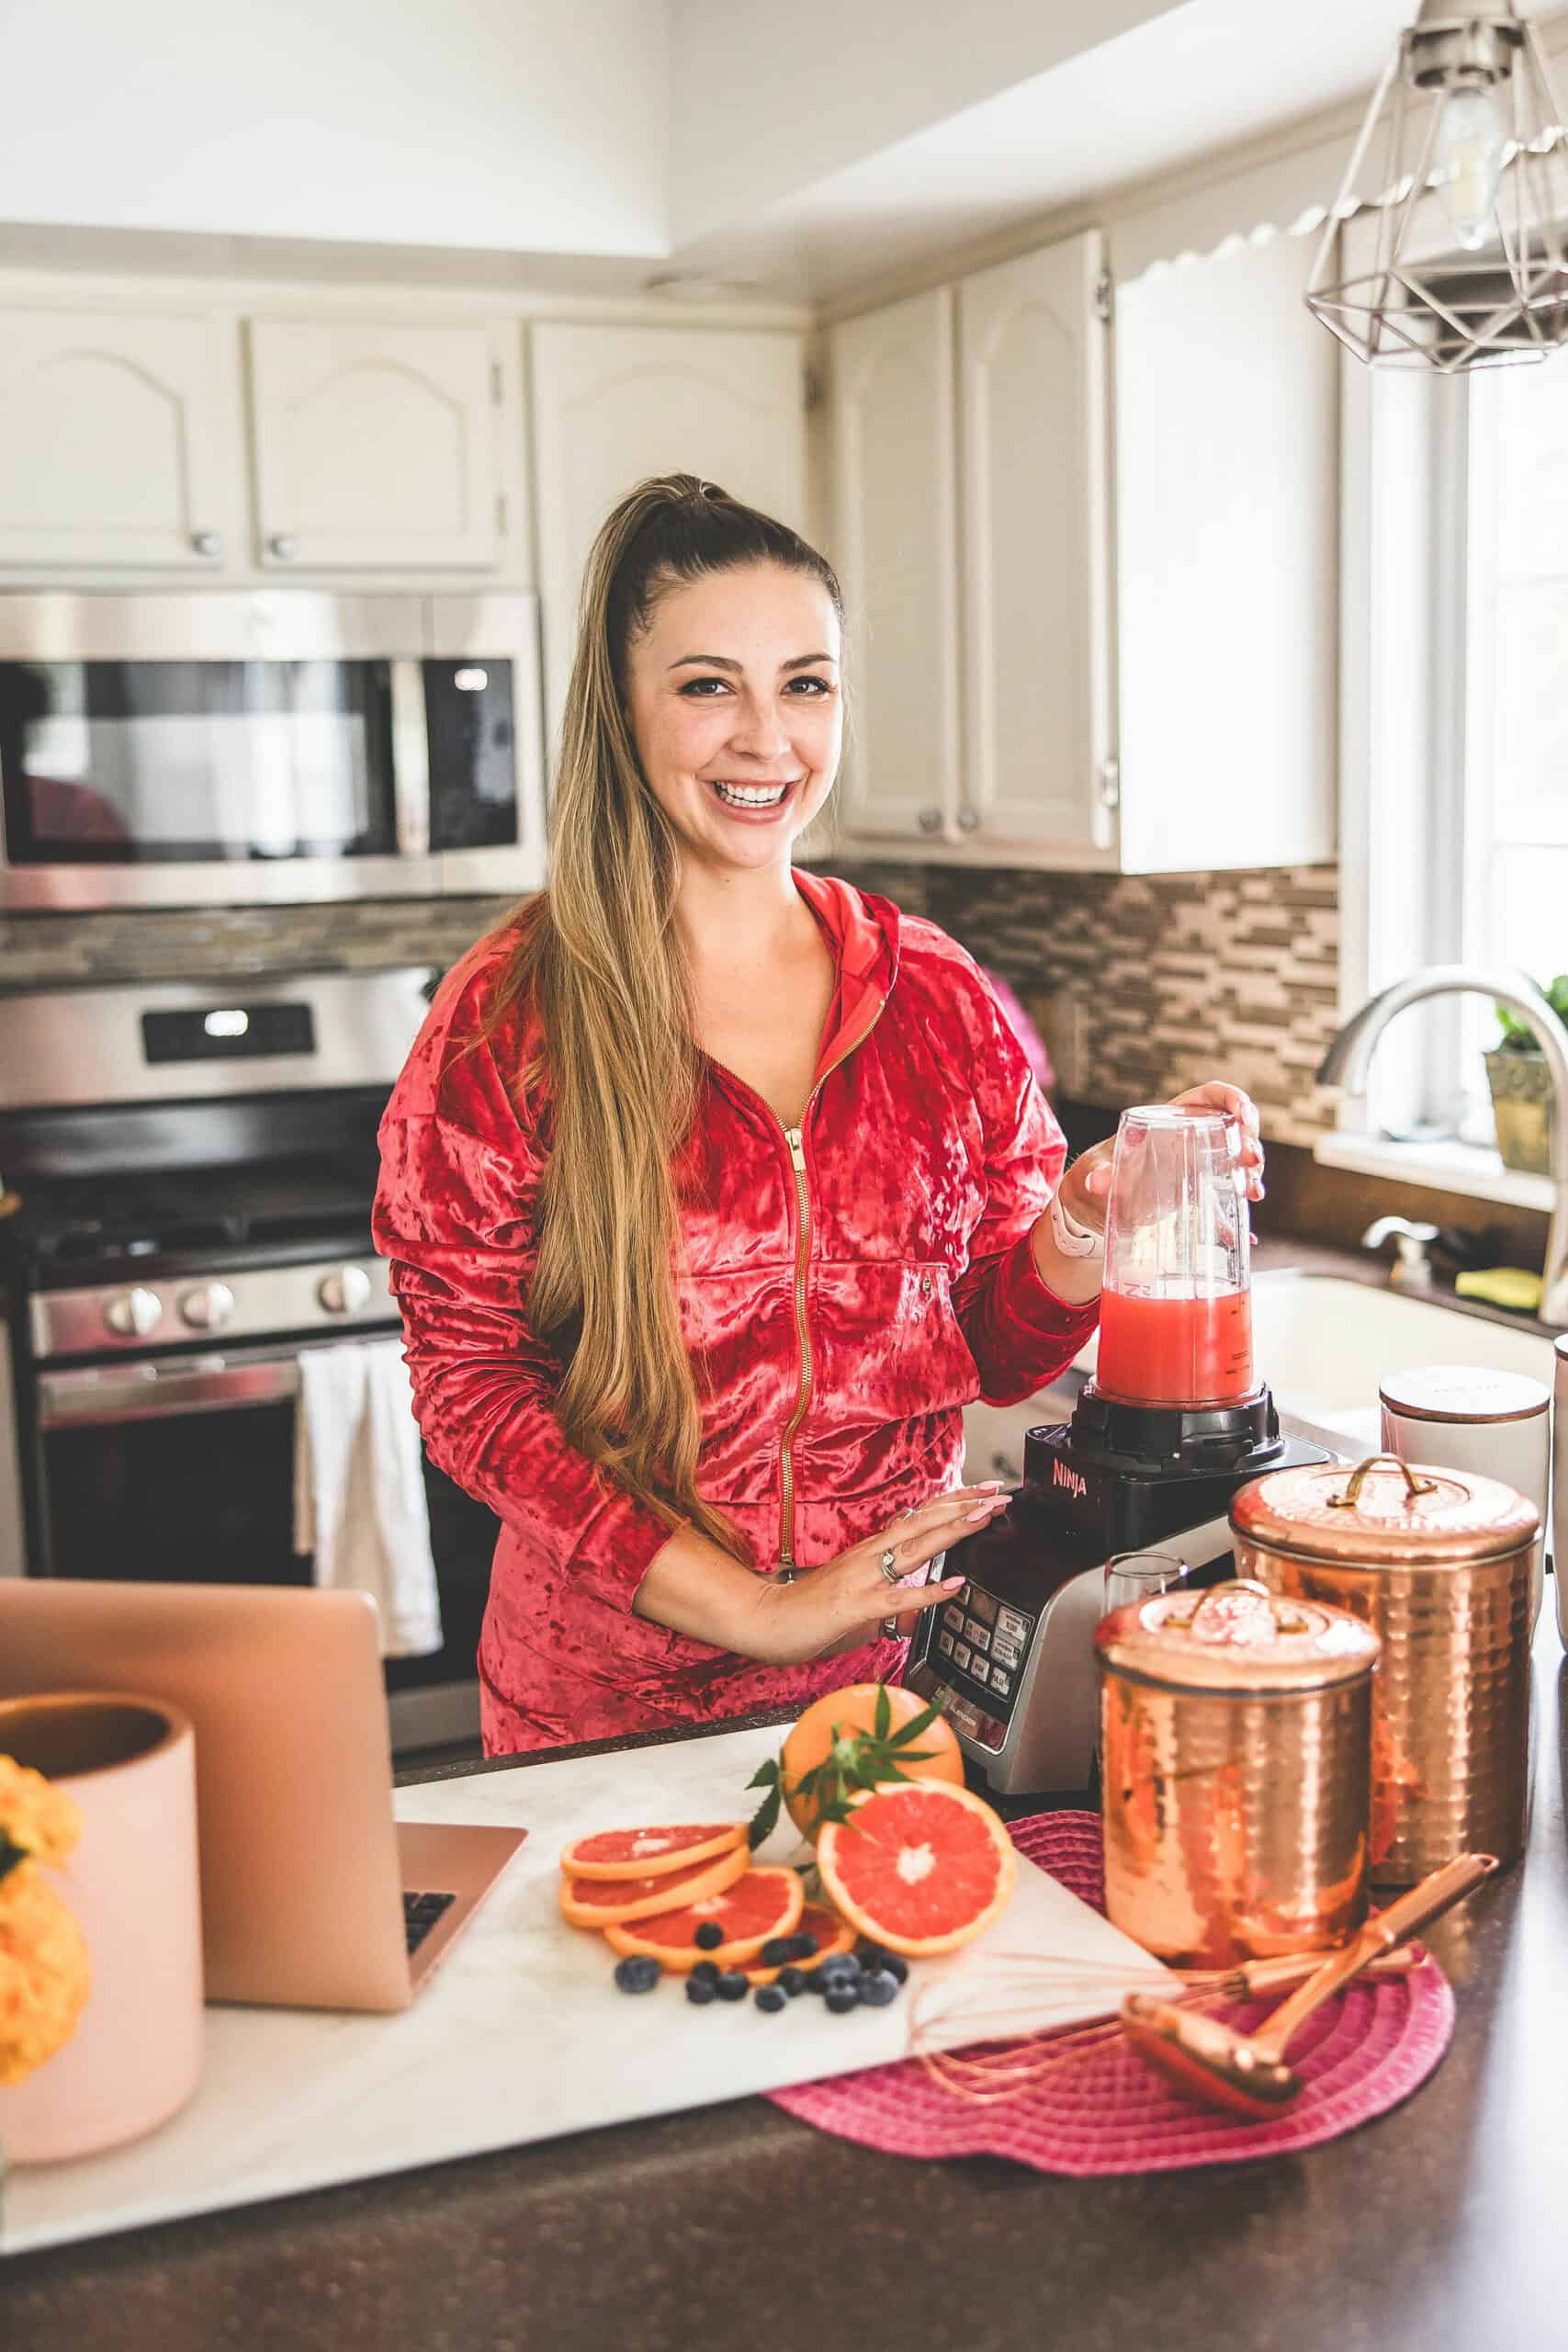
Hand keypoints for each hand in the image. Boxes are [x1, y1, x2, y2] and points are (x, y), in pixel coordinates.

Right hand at [748, 1486, 1007, 1664]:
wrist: (765, 1620)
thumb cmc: (806, 1609)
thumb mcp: (857, 1598)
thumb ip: (889, 1600)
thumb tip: (917, 1607)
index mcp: (870, 1550)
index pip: (917, 1517)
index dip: (951, 1502)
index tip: (982, 1491)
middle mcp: (869, 1555)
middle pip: (923, 1522)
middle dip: (964, 1506)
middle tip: (999, 1493)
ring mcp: (863, 1577)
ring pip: (915, 1548)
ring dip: (953, 1531)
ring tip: (984, 1517)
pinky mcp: (857, 1605)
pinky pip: (899, 1596)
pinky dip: (929, 1590)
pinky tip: (955, 1585)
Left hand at [1058, 1080, 1265, 1231]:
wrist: (1100, 1202)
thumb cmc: (1102, 1172)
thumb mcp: (1100, 1169)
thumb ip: (1101, 1174)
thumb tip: (1096, 1182)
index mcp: (1173, 1116)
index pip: (1211, 1096)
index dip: (1233, 1099)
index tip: (1244, 1116)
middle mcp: (1193, 1135)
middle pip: (1234, 1128)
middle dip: (1250, 1140)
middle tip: (1251, 1160)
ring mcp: (1201, 1162)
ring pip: (1238, 1159)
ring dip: (1251, 1174)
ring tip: (1253, 1192)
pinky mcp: (1201, 1191)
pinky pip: (1227, 1197)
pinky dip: (1236, 1213)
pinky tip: (1248, 1233)